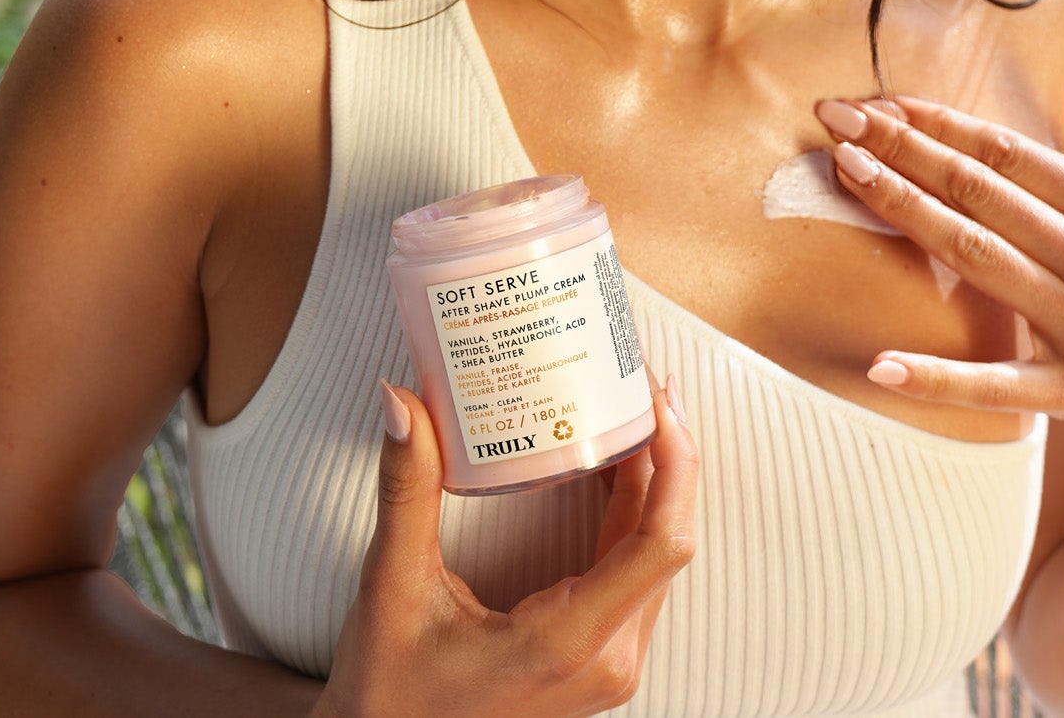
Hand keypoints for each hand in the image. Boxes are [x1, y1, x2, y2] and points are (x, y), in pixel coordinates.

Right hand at [314, 373, 697, 717]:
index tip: (654, 398)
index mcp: (567, 641)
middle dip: (665, 450)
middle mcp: (605, 657)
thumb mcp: (391, 588)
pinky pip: (633, 569)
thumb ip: (406, 491)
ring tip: (627, 403)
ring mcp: (605, 662)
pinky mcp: (595, 656)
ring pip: (654, 553)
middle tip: (636, 377)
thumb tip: (403, 402)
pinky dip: (632, 507)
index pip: (661, 544)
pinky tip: (608, 458)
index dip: (676, 463)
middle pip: (666, 538)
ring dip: (653, 476)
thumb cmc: (388, 693)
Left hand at [815, 69, 1063, 500]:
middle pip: (980, 193)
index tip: (883, 103)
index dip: (939, 124)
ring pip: (978, 259)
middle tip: (835, 121)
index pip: (1008, 153)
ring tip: (847, 177)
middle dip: (902, 151)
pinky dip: (939, 377)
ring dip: (906, 214)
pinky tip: (881, 364)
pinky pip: (999, 385)